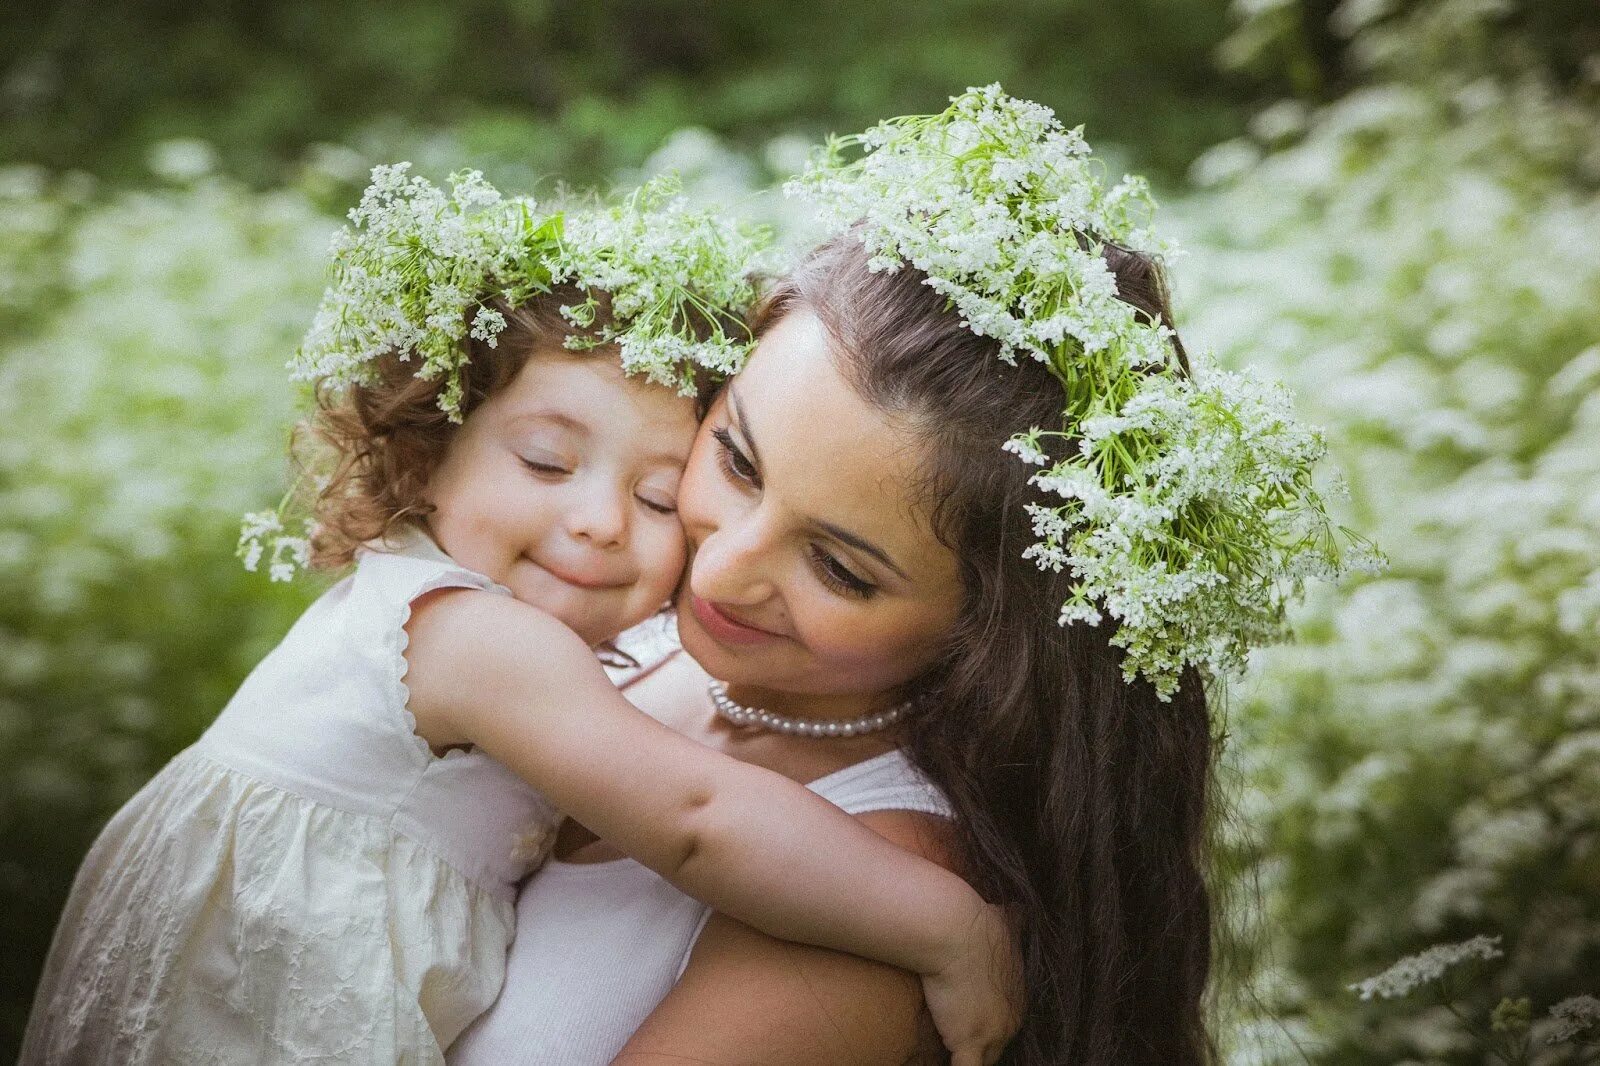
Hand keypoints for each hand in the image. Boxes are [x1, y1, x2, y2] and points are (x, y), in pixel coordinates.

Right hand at [920, 901, 1022, 1065]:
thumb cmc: (976, 923)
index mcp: (1019, 998)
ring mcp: (992, 1035)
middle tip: (962, 1036)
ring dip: (973, 1056)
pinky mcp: (968, 1043)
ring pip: (985, 1060)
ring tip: (957, 1048)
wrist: (955, 931)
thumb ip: (1015, 921)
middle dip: (981, 1045)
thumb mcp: (1006, 921)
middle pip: (997, 1047)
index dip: (987, 1024)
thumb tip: (1020, 908)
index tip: (970, 1020)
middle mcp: (1011, 1021)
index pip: (1005, 1023)